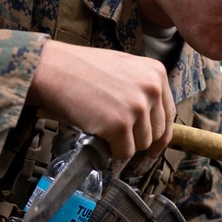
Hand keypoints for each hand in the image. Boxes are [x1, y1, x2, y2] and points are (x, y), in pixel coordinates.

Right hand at [29, 41, 175, 161]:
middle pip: (156, 132)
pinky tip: (97, 135)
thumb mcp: (122, 69)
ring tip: (102, 129)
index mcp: (155, 72)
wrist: (52, 69)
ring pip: (140, 145)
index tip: (154, 147)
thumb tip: (149, 120)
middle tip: (117, 137)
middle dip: (137, 139)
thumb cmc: (80, 70)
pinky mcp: (119, 124)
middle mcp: (151, 88)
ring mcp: (136, 107)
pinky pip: (123, 152)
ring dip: (121, 144)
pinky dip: (109, 151)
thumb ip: (141, 90)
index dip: (161, 135)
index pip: (169, 114)